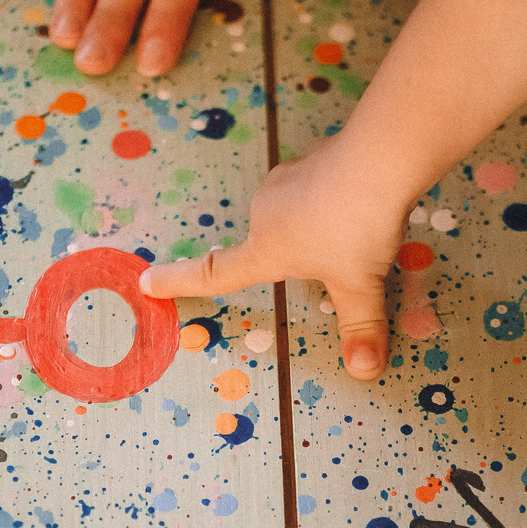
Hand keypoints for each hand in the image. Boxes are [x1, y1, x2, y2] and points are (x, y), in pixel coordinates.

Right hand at [138, 135, 407, 376]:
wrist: (379, 156)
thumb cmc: (358, 227)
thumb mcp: (361, 285)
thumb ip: (361, 327)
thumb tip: (364, 372)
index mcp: (266, 249)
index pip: (215, 273)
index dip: (181, 281)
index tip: (148, 281)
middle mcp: (265, 211)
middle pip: (272, 241)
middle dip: (301, 251)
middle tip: (343, 253)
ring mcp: (284, 177)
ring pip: (295, 208)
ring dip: (318, 219)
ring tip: (358, 223)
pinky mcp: (309, 155)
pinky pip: (316, 181)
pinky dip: (333, 191)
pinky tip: (361, 193)